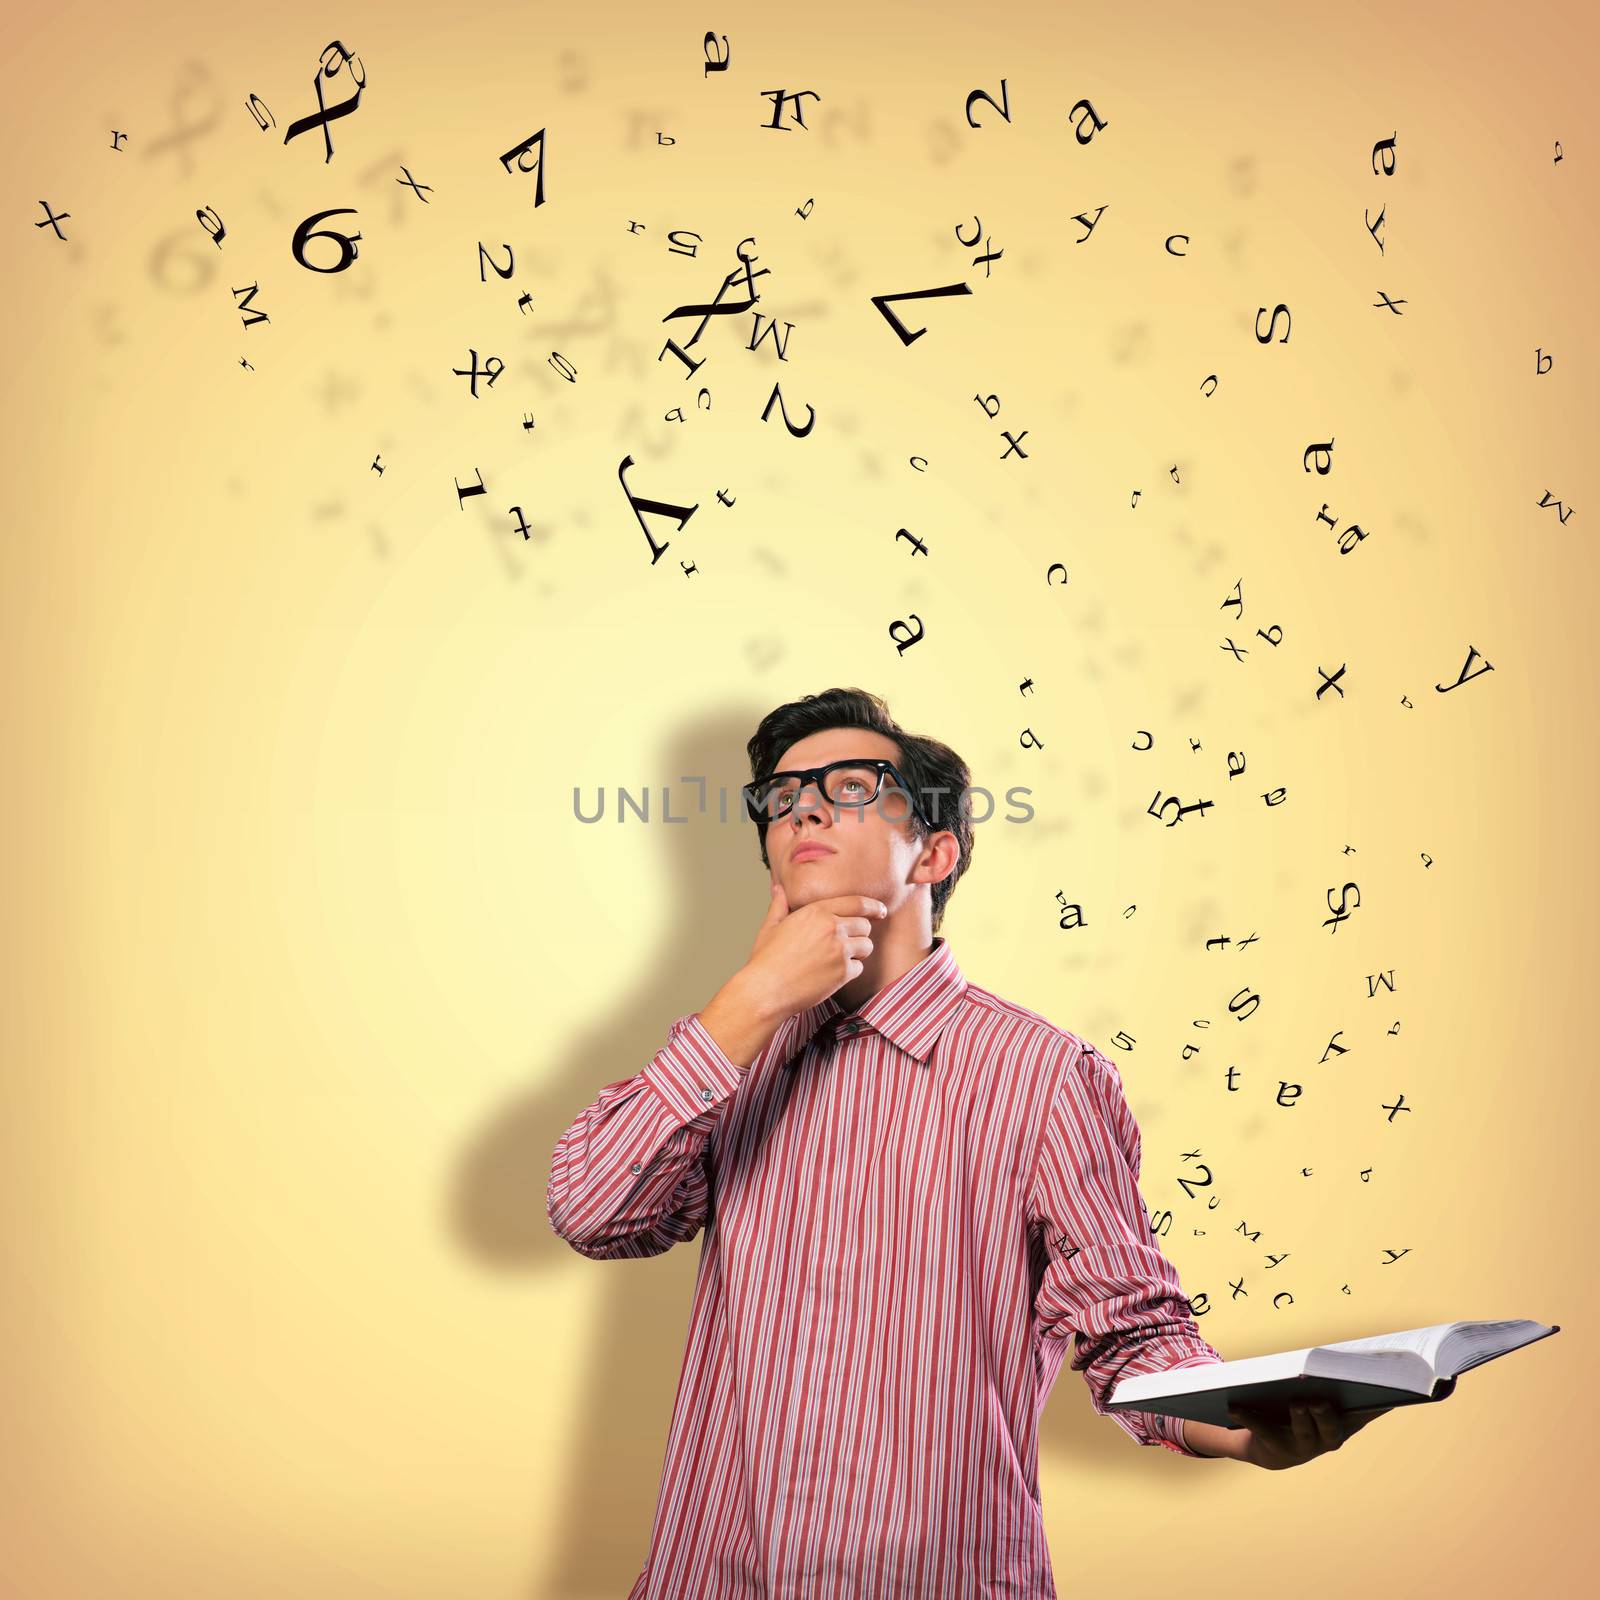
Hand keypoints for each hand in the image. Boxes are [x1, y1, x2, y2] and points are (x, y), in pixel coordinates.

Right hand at [741, 883, 888, 1019]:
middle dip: (860, 932)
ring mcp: (840, 950)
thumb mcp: (770, 927)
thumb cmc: (766, 960)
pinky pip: (859, 968)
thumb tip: (778, 889)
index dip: (872, 906)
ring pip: (866, 946)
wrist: (767, 990)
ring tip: (839, 958)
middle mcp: (832, 928)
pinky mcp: (843, 973)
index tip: (880, 910)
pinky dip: (850, 971)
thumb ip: (779, 906)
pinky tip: (832, 974)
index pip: (857, 902)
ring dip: (858, 952)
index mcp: (816, 912)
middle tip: (848, 941)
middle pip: (865, 925)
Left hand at [1225, 1398, 1394, 1469]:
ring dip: (1301, 1417)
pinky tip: (1234, 1406)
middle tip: (1323, 1400)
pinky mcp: (1275, 1447)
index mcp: (1343, 1425)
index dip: (1377, 1407)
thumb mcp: (1322, 1401)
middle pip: (1331, 1428)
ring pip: (1303, 1432)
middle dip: (1328, 1414)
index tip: (1386, 1394)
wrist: (1272, 1450)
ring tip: (1298, 1402)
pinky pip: (1262, 1431)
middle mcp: (1327, 1440)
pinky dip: (1249, 1417)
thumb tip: (1360, 1357)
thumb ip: (1335, 1383)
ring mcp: (1302, 1447)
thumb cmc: (1303, 1413)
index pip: (1365, 1415)